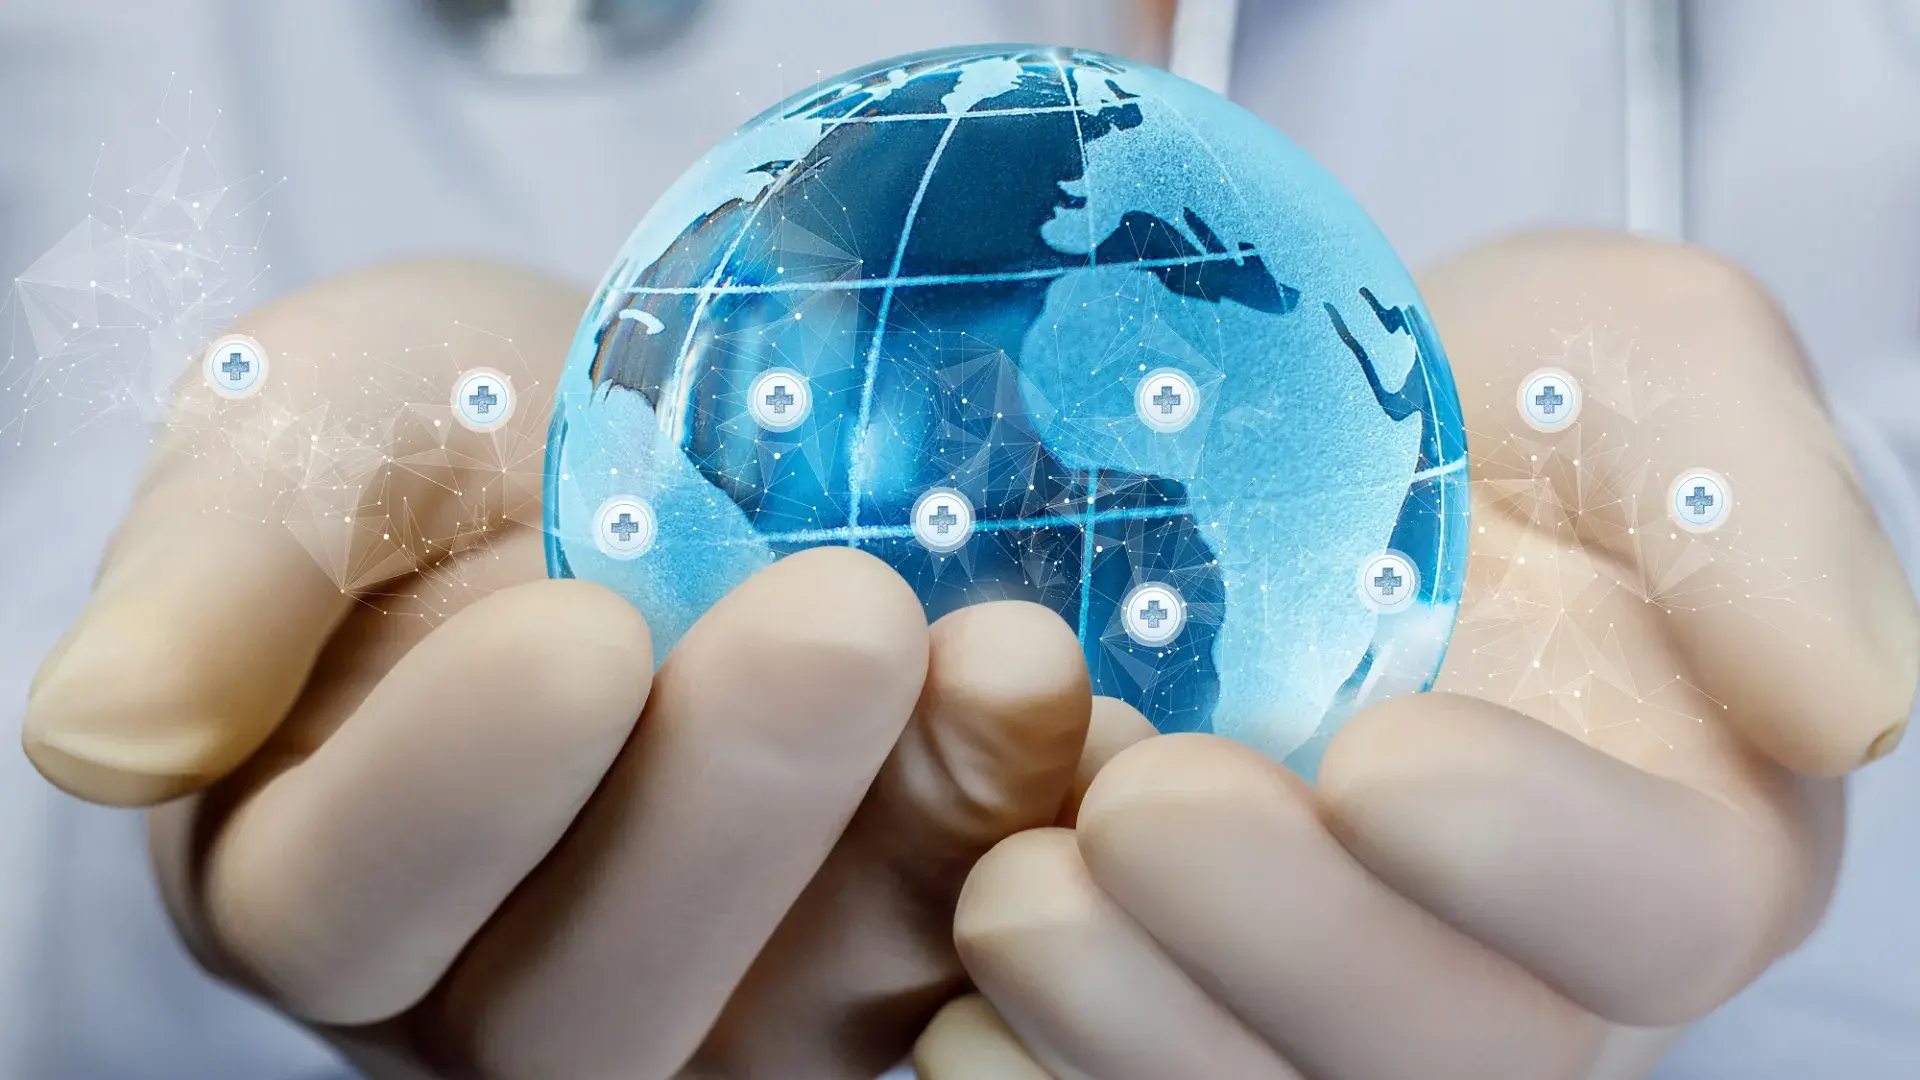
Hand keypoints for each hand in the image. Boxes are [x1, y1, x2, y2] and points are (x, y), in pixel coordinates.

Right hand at [21, 261, 1096, 1079]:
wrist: (642, 447)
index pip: (343, 902)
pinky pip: (944, 961)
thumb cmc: (456, 439)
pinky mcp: (860, 966)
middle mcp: (485, 987)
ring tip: (1003, 653)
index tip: (579, 622)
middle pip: (582, 1001)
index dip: (457, 790)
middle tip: (840, 610)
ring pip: (782, 1021)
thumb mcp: (317, 429)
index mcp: (307, 867)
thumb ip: (221, 570)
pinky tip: (1086, 720)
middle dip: (725, 808)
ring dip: (905, 840)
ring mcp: (692, 1000)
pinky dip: (1023, 839)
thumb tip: (102, 732)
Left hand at [913, 231, 1919, 1079]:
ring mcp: (1328, 1006)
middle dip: (1289, 949)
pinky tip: (945, 1000)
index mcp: (1665, 832)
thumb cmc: (1478, 406)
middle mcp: (1512, 966)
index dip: (1527, 856)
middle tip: (1148, 807)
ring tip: (1016, 893)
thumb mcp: (1640, 368)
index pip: (1648, 910)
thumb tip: (1851, 700)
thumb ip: (1758, 506)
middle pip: (1447, 1056)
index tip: (1383, 752)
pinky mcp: (1178, 1006)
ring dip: (1135, 1031)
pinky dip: (1028, 1073)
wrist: (1285, 456)